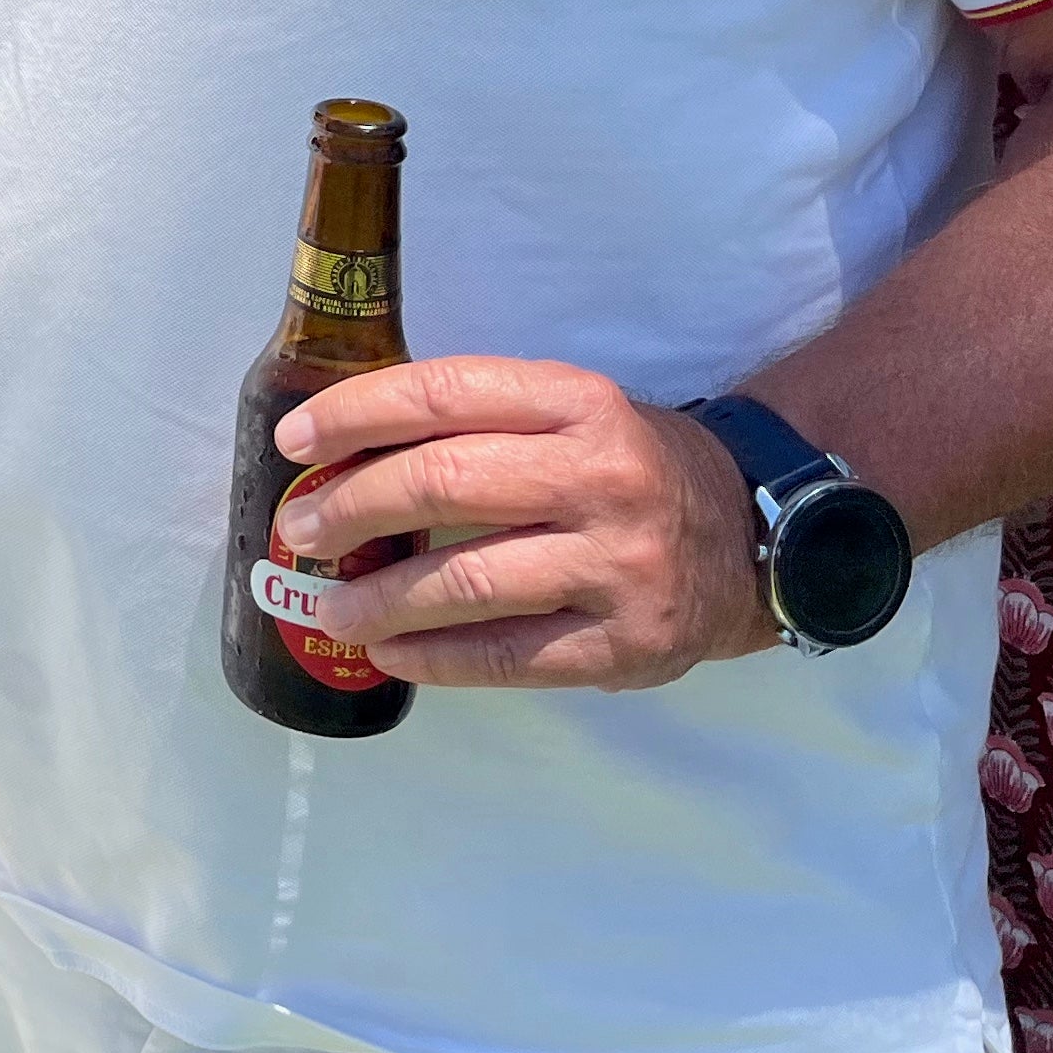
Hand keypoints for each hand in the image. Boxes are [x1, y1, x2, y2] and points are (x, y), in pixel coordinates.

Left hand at [272, 356, 774, 690]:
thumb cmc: (629, 467)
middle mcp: (601, 476)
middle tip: (303, 531)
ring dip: (380, 598)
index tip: (295, 441)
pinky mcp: (627, 643)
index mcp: (577, 401)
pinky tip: (390, 653)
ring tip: (329, 608)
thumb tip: (341, 454)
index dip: (355, 415)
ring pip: (468, 580)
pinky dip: (435, 659)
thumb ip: (477, 423)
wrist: (757, 537)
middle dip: (353, 507)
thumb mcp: (571, 413)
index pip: (443, 393)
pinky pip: (508, 657)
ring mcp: (619, 564)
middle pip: (445, 484)